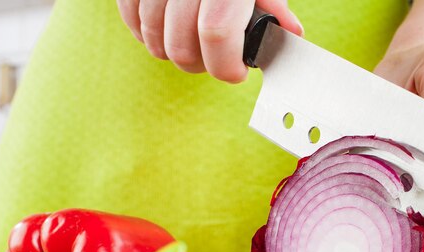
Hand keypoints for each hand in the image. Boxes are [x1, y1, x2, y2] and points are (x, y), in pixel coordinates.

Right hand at [117, 0, 302, 82]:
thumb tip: (291, 31)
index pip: (217, 32)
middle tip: (215, 56)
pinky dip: (148, 34)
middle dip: (201, 64)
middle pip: (181, 48)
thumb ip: (272, 3)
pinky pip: (132, 23)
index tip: (236, 71)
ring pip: (154, 41)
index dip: (226, 64)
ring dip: (175, 51)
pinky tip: (168, 28)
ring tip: (193, 39)